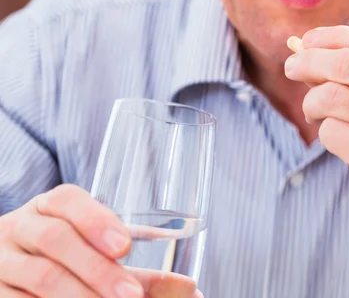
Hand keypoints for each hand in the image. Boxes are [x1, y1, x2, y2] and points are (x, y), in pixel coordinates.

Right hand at [0, 184, 202, 297]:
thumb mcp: (105, 260)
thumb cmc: (76, 262)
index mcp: (50, 206)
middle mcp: (21, 226)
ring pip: (37, 274)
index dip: (96, 219)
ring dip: (78, 294)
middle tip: (131, 294)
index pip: (67, 199)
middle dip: (96, 268)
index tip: (125, 246)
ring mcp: (2, 260)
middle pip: (55, 238)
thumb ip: (145, 273)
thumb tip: (191, 288)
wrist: (20, 275)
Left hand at [285, 26, 348, 296]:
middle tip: (292, 67)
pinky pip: (332, 132)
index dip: (333, 37)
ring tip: (315, 110)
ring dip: (312, 102)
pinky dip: (325, 132)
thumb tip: (316, 49)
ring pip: (331, 96)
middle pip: (346, 63)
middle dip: (308, 61)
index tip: (309, 41)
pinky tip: (339, 138)